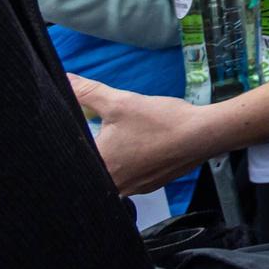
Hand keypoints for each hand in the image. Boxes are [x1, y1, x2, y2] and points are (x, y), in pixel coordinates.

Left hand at [71, 74, 221, 196]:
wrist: (204, 134)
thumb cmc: (162, 121)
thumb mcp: (120, 102)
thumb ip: (87, 92)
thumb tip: (63, 79)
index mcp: (99, 166)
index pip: (74, 155)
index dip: (79, 138)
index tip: (93, 127)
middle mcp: (113, 185)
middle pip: (94, 165)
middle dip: (101, 146)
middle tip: (114, 130)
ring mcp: (133, 188)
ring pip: (114, 172)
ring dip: (118, 155)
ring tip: (132, 137)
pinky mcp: (150, 186)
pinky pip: (132, 176)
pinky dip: (135, 162)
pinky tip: (146, 146)